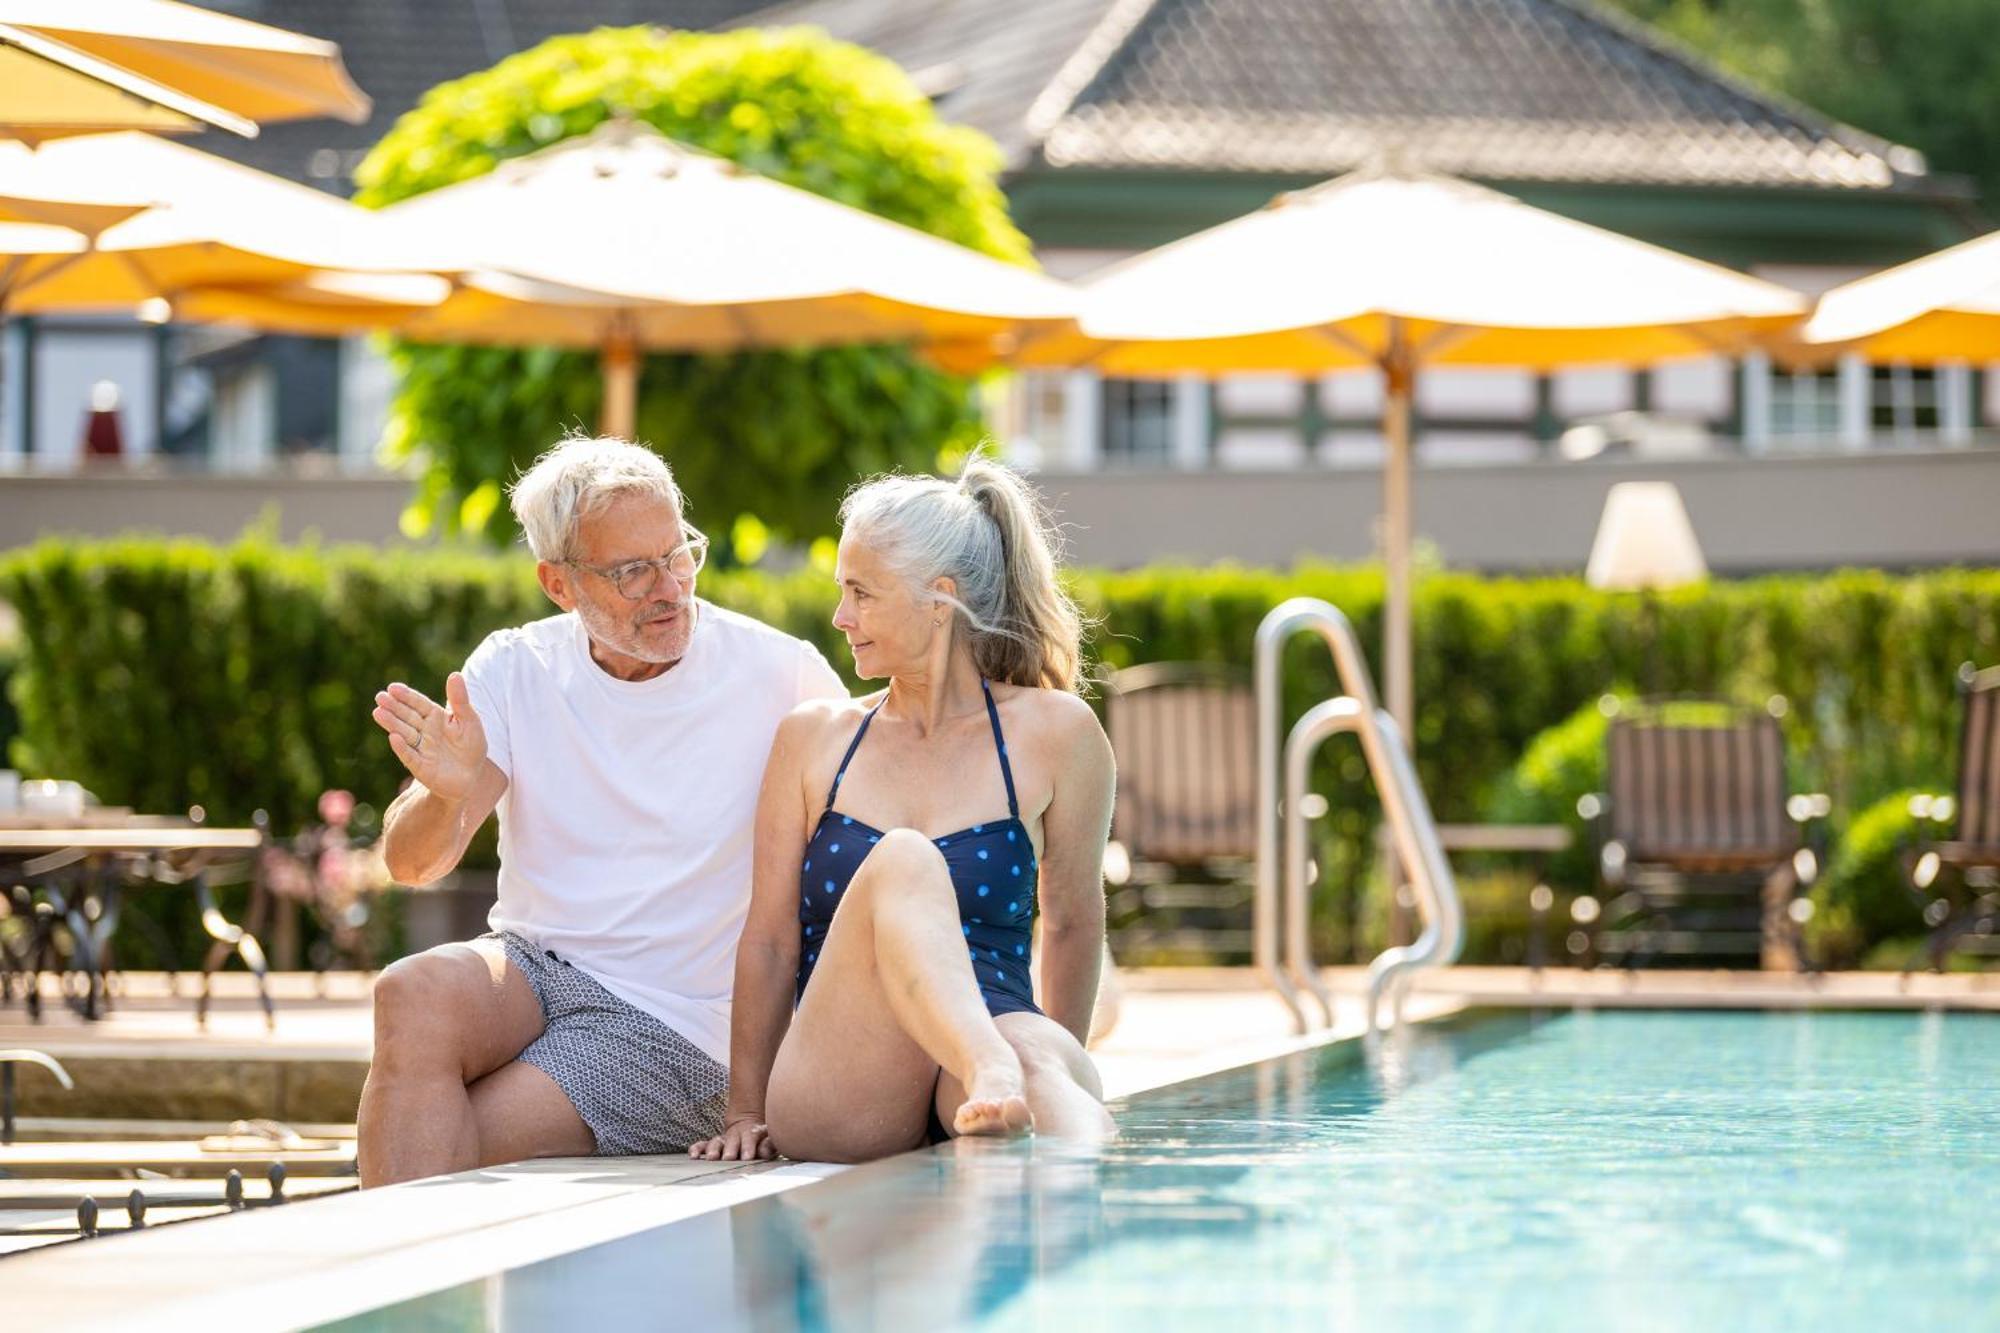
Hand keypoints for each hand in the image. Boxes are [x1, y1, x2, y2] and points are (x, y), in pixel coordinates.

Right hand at [372, 672, 486, 802]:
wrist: (472, 777)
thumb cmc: (471, 746)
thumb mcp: (469, 720)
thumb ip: (460, 700)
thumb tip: (455, 674)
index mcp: (436, 718)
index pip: (419, 704)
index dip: (407, 696)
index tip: (393, 687)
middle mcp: (425, 732)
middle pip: (407, 717)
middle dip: (394, 707)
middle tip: (379, 697)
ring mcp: (421, 749)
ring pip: (405, 733)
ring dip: (392, 723)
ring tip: (378, 712)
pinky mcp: (421, 767)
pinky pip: (410, 756)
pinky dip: (402, 748)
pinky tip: (394, 737)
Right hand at [689, 1116, 773, 1161]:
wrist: (749, 1126)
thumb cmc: (762, 1138)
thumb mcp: (769, 1139)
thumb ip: (768, 1144)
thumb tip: (764, 1151)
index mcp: (752, 1133)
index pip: (750, 1138)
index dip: (749, 1147)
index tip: (747, 1157)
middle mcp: (736, 1136)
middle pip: (732, 1141)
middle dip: (730, 1149)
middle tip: (729, 1157)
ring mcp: (724, 1140)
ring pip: (717, 1142)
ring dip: (714, 1150)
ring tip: (712, 1158)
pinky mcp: (714, 1144)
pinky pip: (703, 1145)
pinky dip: (697, 1149)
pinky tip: (693, 1155)